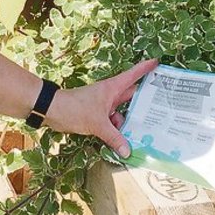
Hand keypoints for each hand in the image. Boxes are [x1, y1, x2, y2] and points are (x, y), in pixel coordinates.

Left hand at [42, 59, 157, 156]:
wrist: (52, 111)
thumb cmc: (76, 109)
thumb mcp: (98, 124)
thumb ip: (114, 138)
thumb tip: (128, 151)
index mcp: (113, 88)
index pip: (134, 74)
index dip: (146, 68)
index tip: (159, 62)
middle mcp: (111, 94)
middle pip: (132, 96)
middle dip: (145, 101)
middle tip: (162, 107)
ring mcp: (104, 104)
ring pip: (123, 112)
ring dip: (129, 122)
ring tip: (142, 133)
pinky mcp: (97, 114)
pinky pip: (113, 121)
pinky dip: (117, 130)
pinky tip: (122, 141)